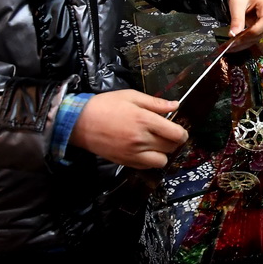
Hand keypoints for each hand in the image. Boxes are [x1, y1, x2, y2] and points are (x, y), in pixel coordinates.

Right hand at [69, 90, 187, 168]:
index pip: (176, 134)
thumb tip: (176, 106)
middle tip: (168, 134)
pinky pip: (146, 167)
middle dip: (174, 141)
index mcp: (145, 120)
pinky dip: (150, 161)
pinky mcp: (124, 162)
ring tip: (157, 144)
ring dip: (163, 153)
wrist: (79, 122)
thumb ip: (156, 103)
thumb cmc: (106, 105)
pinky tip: (146, 151)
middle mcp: (141, 139)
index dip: (182, 133)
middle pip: (171, 147)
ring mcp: (132, 153)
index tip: (180, 130)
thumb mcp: (131, 96)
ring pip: (161, 161)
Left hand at [227, 0, 262, 49]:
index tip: (237, 38)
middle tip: (230, 45)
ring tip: (231, 47)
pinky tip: (236, 45)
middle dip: (246, 40)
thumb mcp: (237, 2)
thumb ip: (237, 18)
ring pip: (259, 36)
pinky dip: (246, 41)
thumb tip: (233, 35)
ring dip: (245, 43)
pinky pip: (256, 36)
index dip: (252, 31)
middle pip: (262, 31)